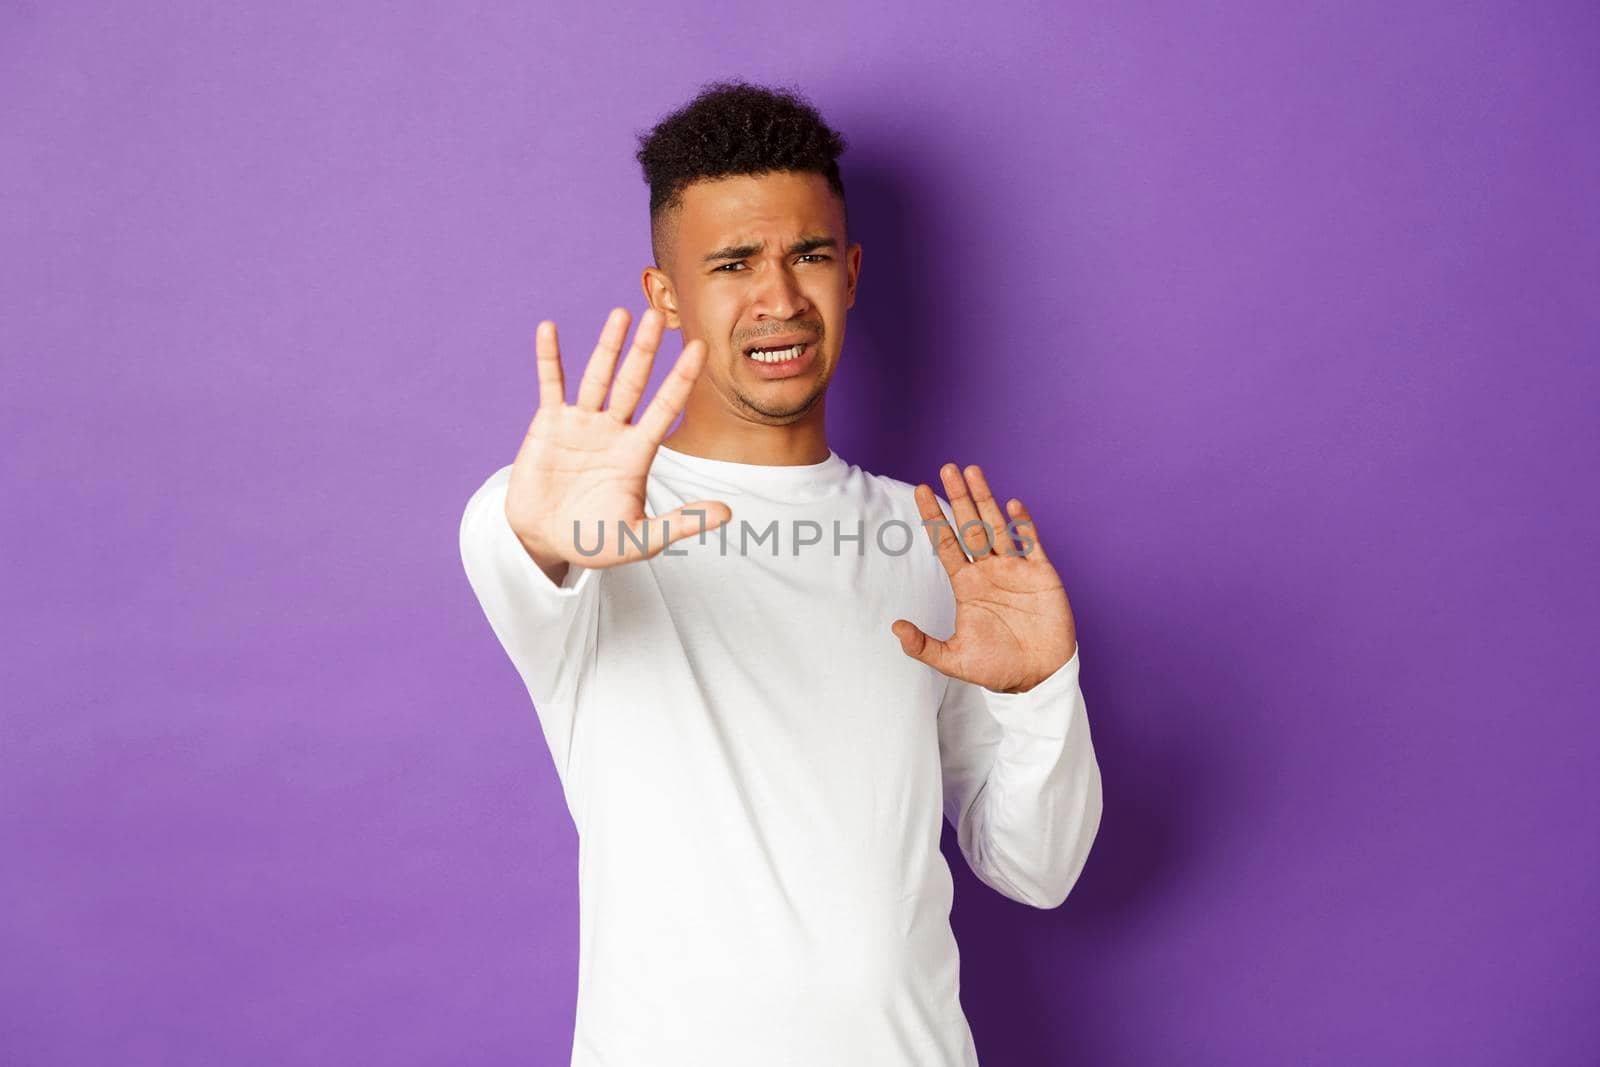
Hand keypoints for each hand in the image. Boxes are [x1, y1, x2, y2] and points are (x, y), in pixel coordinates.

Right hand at [506, 306, 731, 572]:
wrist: (545, 542)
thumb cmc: (595, 541)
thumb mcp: (641, 538)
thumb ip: (682, 522)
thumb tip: (728, 513)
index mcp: (638, 452)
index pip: (666, 407)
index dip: (682, 378)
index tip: (700, 348)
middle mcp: (613, 430)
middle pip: (634, 382)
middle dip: (646, 350)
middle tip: (658, 314)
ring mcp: (581, 423)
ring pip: (598, 377)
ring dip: (608, 346)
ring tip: (621, 313)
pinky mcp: (549, 424)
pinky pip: (550, 384)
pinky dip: (549, 357)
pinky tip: (549, 329)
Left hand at [891, 463, 1077, 693]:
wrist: (1037, 678)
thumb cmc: (996, 668)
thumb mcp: (953, 660)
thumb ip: (923, 646)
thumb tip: (895, 627)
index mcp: (967, 585)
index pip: (946, 543)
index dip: (934, 518)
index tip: (920, 490)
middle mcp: (989, 570)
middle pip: (970, 526)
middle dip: (959, 498)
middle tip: (947, 468)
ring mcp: (1015, 570)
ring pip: (998, 526)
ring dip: (986, 500)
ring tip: (973, 472)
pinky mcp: (1041, 575)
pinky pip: (1030, 543)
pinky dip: (1022, 524)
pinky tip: (1012, 505)